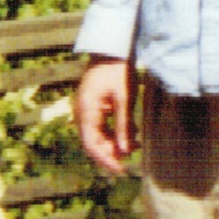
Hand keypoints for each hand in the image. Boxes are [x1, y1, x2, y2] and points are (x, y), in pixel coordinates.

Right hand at [74, 58, 135, 177]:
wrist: (112, 48)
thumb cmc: (118, 70)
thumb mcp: (125, 98)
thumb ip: (124, 124)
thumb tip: (125, 150)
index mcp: (86, 111)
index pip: (91, 145)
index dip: (105, 160)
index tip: (120, 170)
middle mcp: (82, 113)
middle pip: (94, 142)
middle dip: (111, 153)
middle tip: (131, 161)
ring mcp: (86, 110)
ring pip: (98, 134)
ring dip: (115, 143)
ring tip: (137, 147)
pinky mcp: (94, 106)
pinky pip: (102, 125)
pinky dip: (115, 131)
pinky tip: (133, 134)